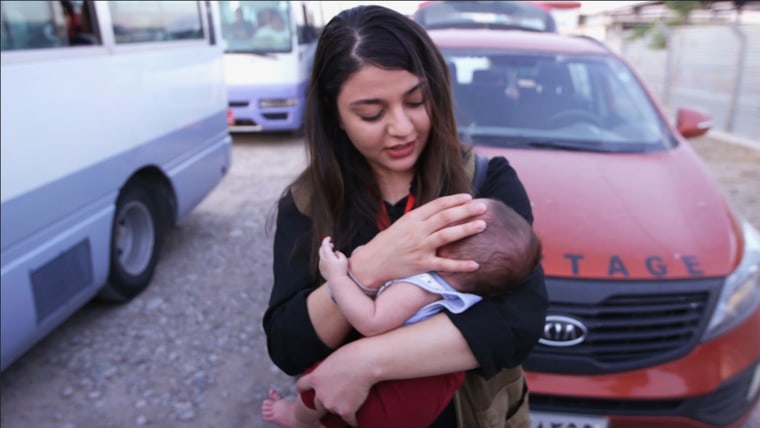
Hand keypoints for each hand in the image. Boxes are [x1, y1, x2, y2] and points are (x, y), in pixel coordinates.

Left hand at [296, 341, 373, 426]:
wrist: (366, 363)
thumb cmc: (352, 354)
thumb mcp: (331, 360)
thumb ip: (326, 372)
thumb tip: (329, 376)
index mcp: (315, 378)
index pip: (301, 386)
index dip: (304, 389)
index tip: (306, 391)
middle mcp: (320, 393)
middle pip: (317, 403)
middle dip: (326, 400)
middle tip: (338, 394)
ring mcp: (332, 404)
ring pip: (334, 410)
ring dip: (341, 407)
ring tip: (353, 398)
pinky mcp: (345, 411)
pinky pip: (348, 420)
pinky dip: (353, 420)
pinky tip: (357, 419)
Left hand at [318, 236, 347, 281]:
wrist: (337, 281)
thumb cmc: (342, 270)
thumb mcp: (343, 259)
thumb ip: (339, 253)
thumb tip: (335, 252)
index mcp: (328, 256)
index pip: (325, 245)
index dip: (326, 240)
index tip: (329, 238)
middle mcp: (323, 260)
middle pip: (321, 249)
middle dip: (326, 245)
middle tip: (332, 245)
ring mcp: (321, 265)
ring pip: (321, 255)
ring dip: (326, 253)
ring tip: (334, 255)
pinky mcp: (321, 269)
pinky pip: (322, 261)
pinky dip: (325, 258)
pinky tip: (331, 262)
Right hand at [350, 193, 486, 286]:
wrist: (371, 263)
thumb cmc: (387, 242)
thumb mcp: (401, 224)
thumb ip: (421, 218)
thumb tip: (441, 210)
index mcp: (412, 218)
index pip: (437, 205)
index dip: (454, 200)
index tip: (469, 197)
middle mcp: (417, 231)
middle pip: (445, 217)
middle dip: (466, 211)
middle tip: (483, 206)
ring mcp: (420, 247)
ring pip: (447, 235)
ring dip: (466, 229)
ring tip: (482, 224)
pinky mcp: (422, 264)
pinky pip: (444, 264)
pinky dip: (460, 265)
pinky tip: (475, 264)